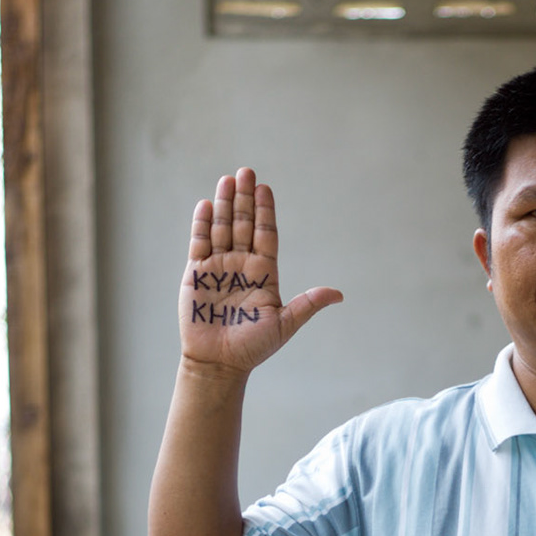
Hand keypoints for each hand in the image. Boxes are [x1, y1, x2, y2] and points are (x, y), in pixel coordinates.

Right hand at [179, 167, 341, 380]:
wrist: (219, 363)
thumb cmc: (253, 347)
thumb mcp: (284, 324)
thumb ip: (308, 305)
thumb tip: (339, 294)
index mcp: (264, 273)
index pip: (266, 234)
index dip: (265, 211)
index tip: (265, 189)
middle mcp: (242, 264)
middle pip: (243, 224)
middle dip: (244, 198)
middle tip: (246, 172)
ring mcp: (218, 267)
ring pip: (222, 228)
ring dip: (224, 204)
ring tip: (228, 179)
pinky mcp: (196, 274)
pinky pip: (199, 243)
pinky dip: (201, 224)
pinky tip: (206, 204)